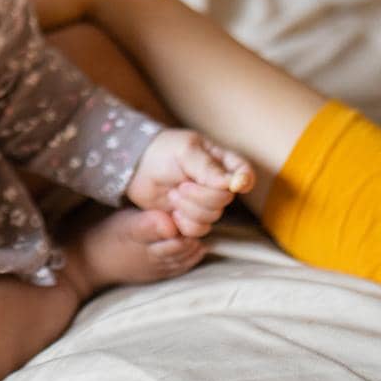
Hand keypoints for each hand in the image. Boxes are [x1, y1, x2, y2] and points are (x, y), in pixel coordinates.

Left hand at [125, 128, 255, 237]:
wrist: (135, 168)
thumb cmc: (161, 151)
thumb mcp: (185, 151)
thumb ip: (208, 167)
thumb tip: (233, 183)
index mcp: (221, 162)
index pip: (245, 174)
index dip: (243, 181)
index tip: (232, 184)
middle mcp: (217, 184)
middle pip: (225, 200)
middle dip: (200, 195)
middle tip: (180, 184)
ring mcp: (205, 203)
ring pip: (212, 217)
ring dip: (188, 208)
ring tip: (173, 193)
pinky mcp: (191, 218)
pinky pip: (198, 230)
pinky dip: (183, 223)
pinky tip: (172, 211)